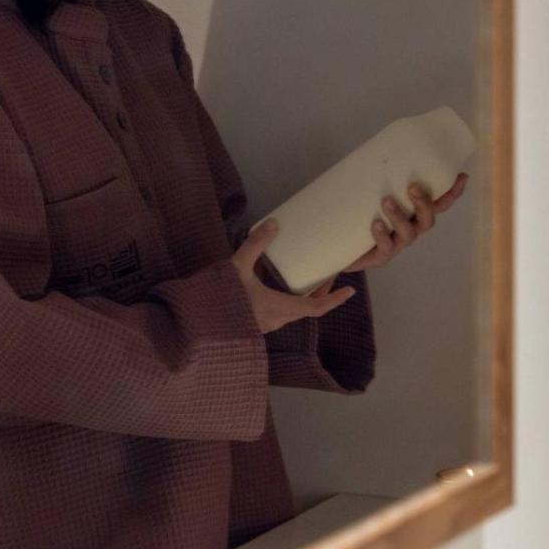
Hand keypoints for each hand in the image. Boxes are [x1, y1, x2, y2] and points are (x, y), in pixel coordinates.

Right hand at [231, 219, 355, 333]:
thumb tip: (274, 223)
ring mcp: (264, 326)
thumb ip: (255, 245)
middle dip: (320, 293)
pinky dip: (288, 302)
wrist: (197, 326)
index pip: (316, 307)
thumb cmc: (220, 299)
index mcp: (279, 308)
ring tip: (306, 280)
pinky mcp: (253, 326)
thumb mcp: (237, 267)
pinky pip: (278, 314)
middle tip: (328, 275)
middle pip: (306, 309)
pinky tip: (278, 290)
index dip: (335, 299)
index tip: (351, 290)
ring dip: (304, 298)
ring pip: (292, 312)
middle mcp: (276, 320)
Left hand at [343, 173, 467, 272]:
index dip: (451, 193)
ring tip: (386, 200)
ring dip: (400, 216)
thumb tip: (371, 149)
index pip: (438, 204)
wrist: (336, 249)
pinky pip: (386, 247)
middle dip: (424, 203)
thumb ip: (375, 178)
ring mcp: (396, 245)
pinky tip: (375, 224)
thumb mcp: (368, 196)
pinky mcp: (380, 257)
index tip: (461, 176)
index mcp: (412, 215)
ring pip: (409, 233)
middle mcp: (408, 230)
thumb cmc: (357, 218)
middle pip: (428, 220)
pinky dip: (382, 234)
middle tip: (412, 186)